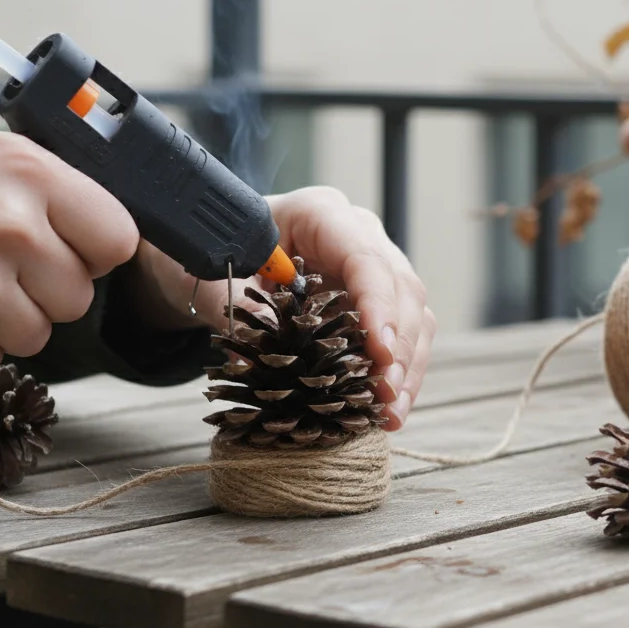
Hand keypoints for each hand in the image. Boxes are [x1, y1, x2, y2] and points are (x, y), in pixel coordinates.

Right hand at [0, 124, 138, 374]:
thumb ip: (38, 184)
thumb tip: (94, 222)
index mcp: (30, 174)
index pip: (118, 238)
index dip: (94, 254)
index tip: (72, 255)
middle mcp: (15, 228)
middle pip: (78, 297)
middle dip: (41, 294)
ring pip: (37, 335)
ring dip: (0, 323)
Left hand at [139, 187, 433, 430]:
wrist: (221, 255)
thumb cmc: (220, 254)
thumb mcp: (214, 274)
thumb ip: (233, 307)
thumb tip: (255, 360)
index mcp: (321, 214)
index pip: (364, 257)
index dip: (378, 305)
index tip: (380, 350)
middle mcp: (360, 236)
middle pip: (401, 288)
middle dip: (399, 346)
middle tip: (385, 395)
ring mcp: (375, 268)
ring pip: (414, 314)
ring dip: (407, 367)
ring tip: (391, 413)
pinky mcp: (379, 301)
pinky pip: (405, 335)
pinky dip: (400, 373)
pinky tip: (389, 409)